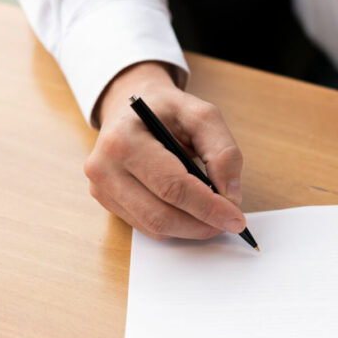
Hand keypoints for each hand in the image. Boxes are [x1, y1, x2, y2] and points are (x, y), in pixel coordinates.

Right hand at [84, 61, 245, 239]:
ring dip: (191, 228)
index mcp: (124, 139)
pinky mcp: (106, 201)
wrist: (132, 109)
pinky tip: (191, 212)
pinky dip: (176, 226)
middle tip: (229, 221)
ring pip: (154, 227)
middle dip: (202, 224)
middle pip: (161, 214)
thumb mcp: (202, 115)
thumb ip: (223, 151)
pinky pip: (146, 227)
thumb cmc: (167, 111)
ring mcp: (101, 187)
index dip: (208, 207)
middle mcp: (104, 166)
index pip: (172, 186)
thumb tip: (230, 195)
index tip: (236, 218)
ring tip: (213, 216)